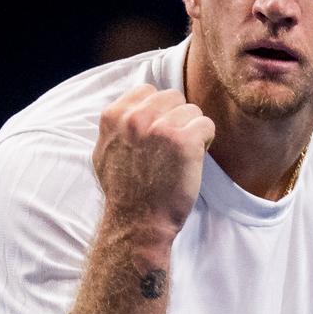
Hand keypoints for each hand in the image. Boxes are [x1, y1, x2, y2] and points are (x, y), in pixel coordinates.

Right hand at [92, 84, 216, 238]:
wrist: (138, 222)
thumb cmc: (124, 192)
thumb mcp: (105, 152)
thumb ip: (118, 126)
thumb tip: (129, 108)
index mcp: (114, 115)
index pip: (148, 91)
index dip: (159, 111)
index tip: (159, 134)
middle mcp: (135, 118)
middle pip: (173, 97)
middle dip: (177, 118)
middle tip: (174, 147)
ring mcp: (160, 128)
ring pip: (192, 110)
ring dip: (192, 130)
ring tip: (183, 155)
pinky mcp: (184, 141)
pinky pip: (207, 125)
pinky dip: (206, 140)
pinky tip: (195, 158)